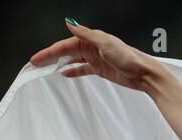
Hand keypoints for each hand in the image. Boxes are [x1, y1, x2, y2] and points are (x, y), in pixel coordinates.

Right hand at [29, 19, 155, 90]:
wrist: (144, 74)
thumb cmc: (128, 58)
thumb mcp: (105, 43)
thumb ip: (86, 34)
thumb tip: (69, 23)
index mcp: (91, 39)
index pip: (65, 44)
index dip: (50, 51)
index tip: (37, 58)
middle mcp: (91, 47)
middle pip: (66, 51)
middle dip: (51, 57)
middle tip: (36, 64)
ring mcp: (95, 59)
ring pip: (72, 60)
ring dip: (60, 63)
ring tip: (46, 69)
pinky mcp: (100, 70)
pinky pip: (82, 69)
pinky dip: (73, 71)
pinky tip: (64, 74)